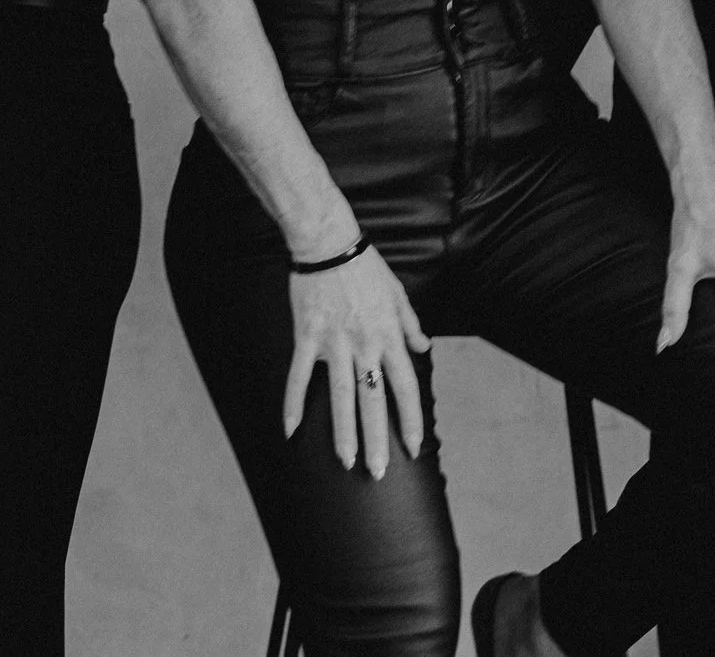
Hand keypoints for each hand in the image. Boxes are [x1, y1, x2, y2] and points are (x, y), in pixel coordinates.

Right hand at [282, 245, 431, 478]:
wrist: (328, 243)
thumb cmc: (366, 267)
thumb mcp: (398, 294)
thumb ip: (410, 325)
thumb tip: (423, 347)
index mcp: (388, 337)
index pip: (405, 387)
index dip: (410, 420)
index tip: (413, 447)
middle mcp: (364, 345)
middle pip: (373, 401)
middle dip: (377, 440)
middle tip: (378, 471)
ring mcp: (334, 344)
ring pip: (341, 397)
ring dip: (343, 432)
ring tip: (346, 461)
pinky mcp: (307, 338)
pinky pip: (299, 377)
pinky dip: (294, 403)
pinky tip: (291, 430)